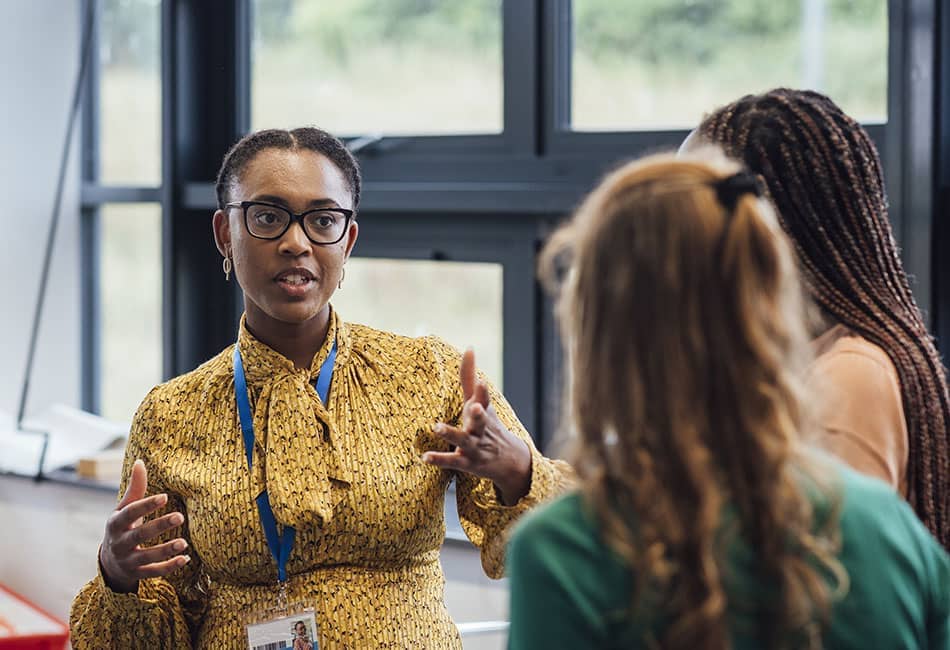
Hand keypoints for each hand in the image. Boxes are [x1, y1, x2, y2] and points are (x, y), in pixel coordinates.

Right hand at [99, 459, 189, 592]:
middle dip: (159, 526)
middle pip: (139, 535)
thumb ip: (135, 489)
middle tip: (180, 516)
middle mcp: (119, 543)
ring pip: (147, 557)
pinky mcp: (137, 574)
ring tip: (184, 543)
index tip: (165, 496)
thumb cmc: (123, 527)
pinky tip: (186, 559)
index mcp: (115, 523)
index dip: (147, 505)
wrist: (109, 562)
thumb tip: (140, 461)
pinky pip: (153, 572)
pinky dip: (169, 567)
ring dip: (166, 550)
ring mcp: (127, 561)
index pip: (131, 513)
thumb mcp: (124, 509)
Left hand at [423, 349, 532, 504]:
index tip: (481, 380)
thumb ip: (469, 376)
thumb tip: (468, 347)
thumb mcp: (480, 401)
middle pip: (481, 420)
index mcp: (483, 411)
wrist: (509, 461)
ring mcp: (474, 446)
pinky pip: (452, 461)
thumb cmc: (488, 425)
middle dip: (479, 414)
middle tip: (475, 406)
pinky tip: (425, 457)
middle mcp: (481, 428)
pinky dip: (439, 459)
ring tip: (436, 427)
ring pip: (463, 440)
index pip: (485, 399)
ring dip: (451, 433)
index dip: (483, 390)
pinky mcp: (466, 463)